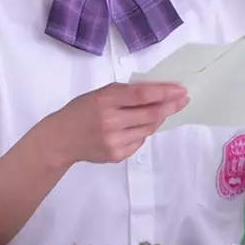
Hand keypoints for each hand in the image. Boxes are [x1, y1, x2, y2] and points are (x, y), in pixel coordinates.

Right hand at [43, 83, 187, 165]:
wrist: (61, 139)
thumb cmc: (81, 110)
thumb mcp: (100, 94)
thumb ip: (125, 93)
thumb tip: (157, 92)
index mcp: (105, 101)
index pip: (142, 95)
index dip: (164, 92)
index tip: (180, 90)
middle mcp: (111, 122)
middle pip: (151, 115)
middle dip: (171, 106)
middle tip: (183, 100)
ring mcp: (114, 141)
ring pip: (148, 129)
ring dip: (159, 119)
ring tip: (163, 110)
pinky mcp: (117, 155)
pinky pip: (139, 141)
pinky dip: (144, 131)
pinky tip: (139, 126)